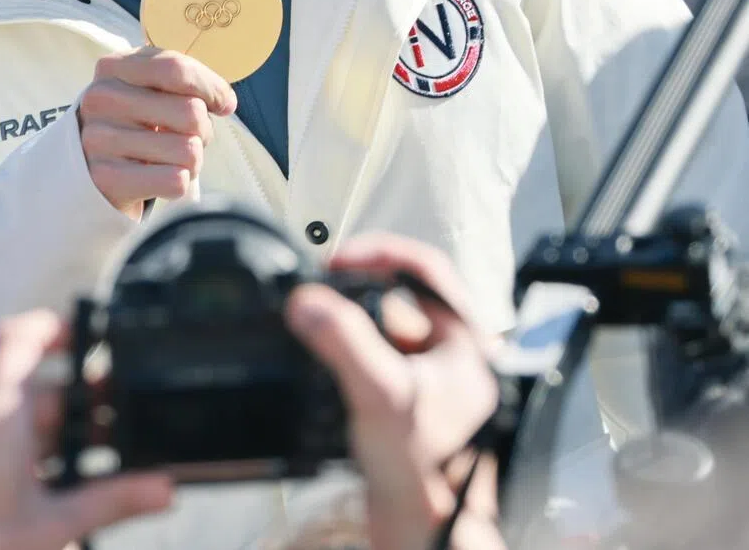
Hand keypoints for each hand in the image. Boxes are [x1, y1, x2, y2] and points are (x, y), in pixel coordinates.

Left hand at [0, 310, 172, 549]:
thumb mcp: (53, 525)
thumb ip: (112, 501)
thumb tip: (163, 488)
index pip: (19, 336)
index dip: (54, 326)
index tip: (88, 335)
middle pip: (31, 387)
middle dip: (73, 403)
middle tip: (111, 424)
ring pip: (10, 413)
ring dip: (48, 430)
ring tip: (82, 461)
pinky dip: (20, 448)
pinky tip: (43, 483)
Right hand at [77, 48, 236, 219]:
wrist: (90, 168)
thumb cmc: (135, 121)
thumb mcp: (152, 88)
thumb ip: (188, 82)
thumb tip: (225, 102)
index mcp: (114, 67)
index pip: (176, 69)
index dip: (211, 88)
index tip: (223, 104)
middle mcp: (101, 99)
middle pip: (190, 111)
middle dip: (202, 129)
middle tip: (184, 136)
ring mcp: (99, 139)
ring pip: (188, 150)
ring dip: (192, 160)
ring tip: (170, 158)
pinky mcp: (106, 178)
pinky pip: (175, 181)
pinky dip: (179, 183)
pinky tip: (160, 178)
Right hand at [286, 234, 502, 549]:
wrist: (424, 529)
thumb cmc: (428, 473)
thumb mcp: (383, 395)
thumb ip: (345, 342)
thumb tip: (307, 301)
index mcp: (466, 338)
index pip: (425, 266)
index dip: (378, 253)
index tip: (337, 261)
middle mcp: (450, 350)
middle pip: (396, 292)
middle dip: (353, 291)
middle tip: (319, 296)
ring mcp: (426, 373)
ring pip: (380, 322)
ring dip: (346, 320)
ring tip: (318, 327)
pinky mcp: (403, 393)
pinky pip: (369, 350)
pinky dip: (344, 346)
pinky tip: (325, 360)